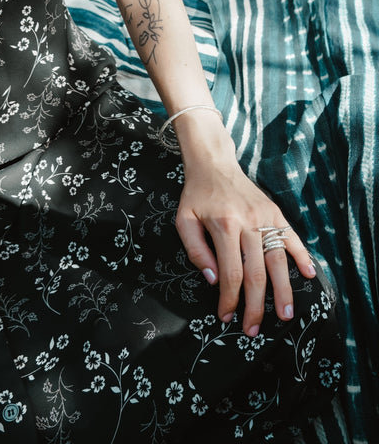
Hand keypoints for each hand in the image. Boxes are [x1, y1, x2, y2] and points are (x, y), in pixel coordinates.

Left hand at [174, 116, 315, 335]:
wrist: (214, 164)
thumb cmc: (196, 195)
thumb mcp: (184, 221)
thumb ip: (196, 251)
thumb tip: (214, 279)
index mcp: (224, 226)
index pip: (230, 273)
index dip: (229, 299)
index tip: (226, 316)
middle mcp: (248, 223)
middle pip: (256, 273)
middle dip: (255, 306)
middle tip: (253, 330)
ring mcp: (265, 217)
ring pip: (277, 260)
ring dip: (283, 290)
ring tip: (287, 314)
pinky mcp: (276, 212)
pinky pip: (292, 237)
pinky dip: (302, 256)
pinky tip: (309, 275)